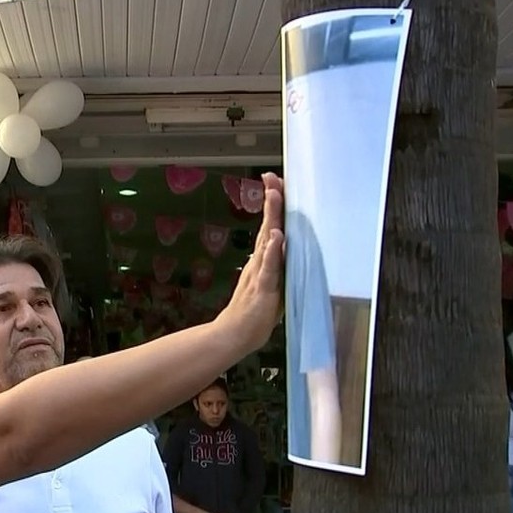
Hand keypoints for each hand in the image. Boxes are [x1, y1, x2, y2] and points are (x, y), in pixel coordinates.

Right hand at [216, 172, 284, 353]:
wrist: (233, 335)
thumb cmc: (252, 313)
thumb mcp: (268, 283)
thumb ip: (273, 264)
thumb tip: (279, 244)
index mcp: (263, 260)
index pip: (271, 227)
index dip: (274, 205)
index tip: (274, 181)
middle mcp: (260, 262)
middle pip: (269, 226)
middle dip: (273, 201)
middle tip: (272, 177)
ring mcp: (260, 274)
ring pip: (268, 241)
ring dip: (272, 217)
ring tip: (274, 195)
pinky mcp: (263, 289)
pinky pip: (270, 268)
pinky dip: (273, 252)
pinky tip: (277, 237)